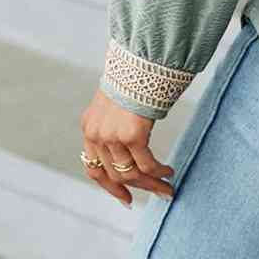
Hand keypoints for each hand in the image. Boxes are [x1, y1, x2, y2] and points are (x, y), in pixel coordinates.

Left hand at [79, 89, 175, 208]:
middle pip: (114, 174)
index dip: (109, 187)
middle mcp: (97, 135)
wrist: (141, 60)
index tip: (126, 198)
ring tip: (168, 186)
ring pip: (131, 173)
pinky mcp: (132, 135)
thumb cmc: (133, 78)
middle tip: (159, 193)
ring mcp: (112, 136)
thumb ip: (115, 125)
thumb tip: (130, 146)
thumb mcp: (114, 104)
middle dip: (139, 188)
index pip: (93, 168)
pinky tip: (169, 170)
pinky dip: (159, 171)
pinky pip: (146, 164)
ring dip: (152, 183)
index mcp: (89, 127)